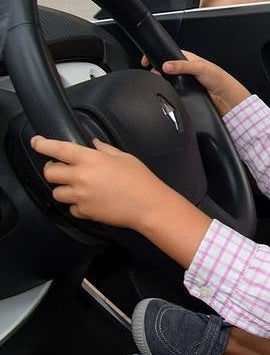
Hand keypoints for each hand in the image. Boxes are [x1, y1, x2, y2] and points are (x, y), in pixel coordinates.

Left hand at [32, 137, 171, 228]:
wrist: (149, 206)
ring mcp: (80, 196)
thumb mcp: (125, 157)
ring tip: (78, 188)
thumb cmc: (141, 179)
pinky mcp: (84, 212)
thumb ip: (105, 149)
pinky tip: (91, 201)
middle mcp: (81, 177)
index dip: (43, 144)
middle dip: (53, 170)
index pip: (58, 149)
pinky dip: (77, 205)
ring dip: (64, 189)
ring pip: (56, 192)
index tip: (36, 142)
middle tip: (63, 170)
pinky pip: (71, 208)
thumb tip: (93, 144)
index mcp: (91, 159)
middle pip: (50, 173)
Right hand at [157, 50, 249, 115]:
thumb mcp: (200, 68)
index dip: (157, 56)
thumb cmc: (219, 79)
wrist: (225, 97)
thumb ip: (183, 66)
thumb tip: (166, 66)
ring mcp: (183, 81)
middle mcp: (185, 69)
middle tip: (153, 74)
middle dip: (157, 70)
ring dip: (162, 81)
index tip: (146, 61)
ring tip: (159, 82)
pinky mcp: (183, 91)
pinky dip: (168, 89)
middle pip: (165, 67)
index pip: (168, 54)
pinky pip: (171, 89)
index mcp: (188, 59)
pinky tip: (167, 90)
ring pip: (167, 79)